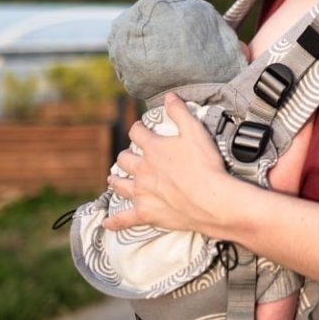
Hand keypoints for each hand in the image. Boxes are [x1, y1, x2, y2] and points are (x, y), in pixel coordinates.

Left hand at [104, 93, 229, 233]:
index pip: (137, 133)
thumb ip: (180, 112)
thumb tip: (169, 96)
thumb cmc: (205, 165)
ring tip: (113, 179)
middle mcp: (142, 170)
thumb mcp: (196, 131)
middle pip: (125, 159)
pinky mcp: (146, 214)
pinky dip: (115, 222)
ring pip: (120, 185)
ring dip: (116, 181)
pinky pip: (124, 219)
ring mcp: (142, 193)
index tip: (141, 128)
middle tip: (130, 157)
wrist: (211, 200)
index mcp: (153, 149)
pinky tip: (107, 223)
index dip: (139, 128)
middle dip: (126, 155)